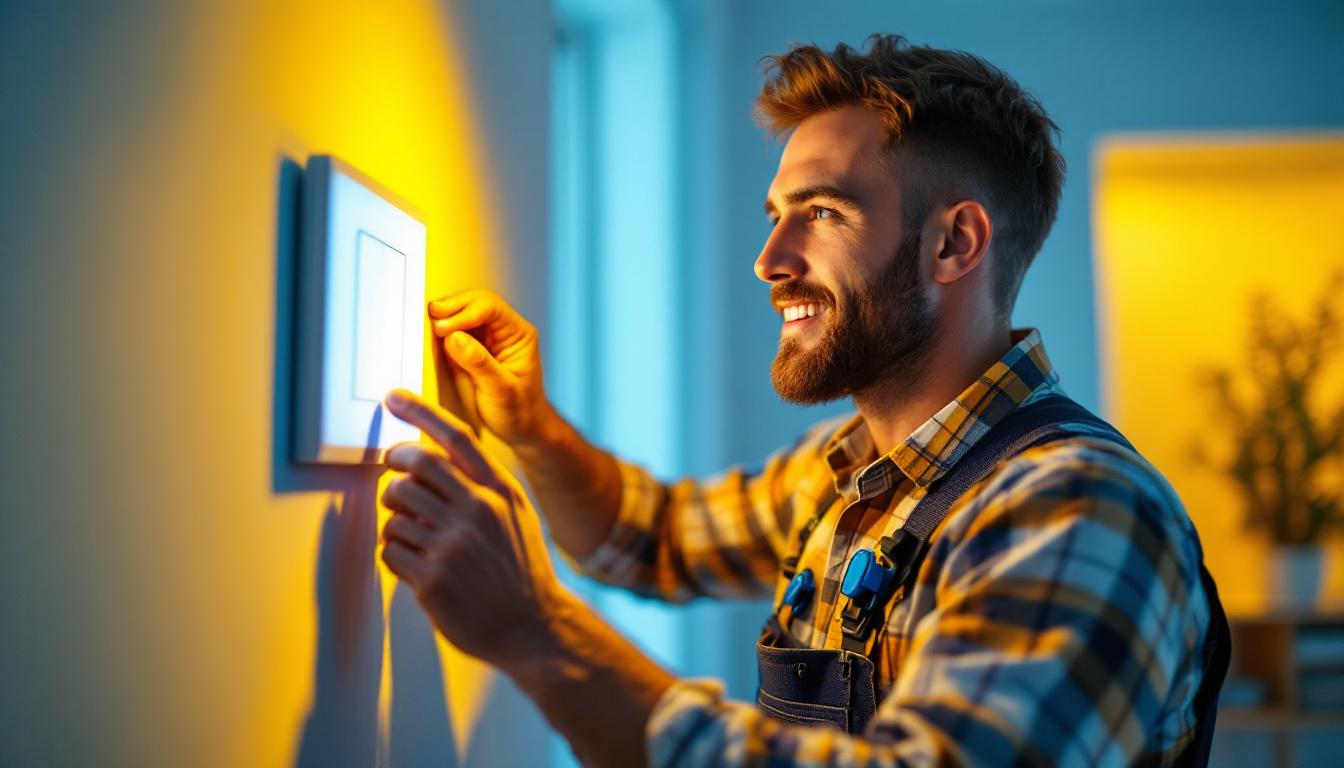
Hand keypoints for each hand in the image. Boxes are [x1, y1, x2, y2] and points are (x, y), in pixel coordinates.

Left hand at [379, 388, 569, 665]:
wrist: (534, 626)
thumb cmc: (520, 570)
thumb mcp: (517, 514)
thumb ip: (484, 485)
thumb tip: (434, 459)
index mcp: (500, 491)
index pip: (455, 438)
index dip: (420, 411)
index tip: (394, 397)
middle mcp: (478, 511)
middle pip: (414, 464)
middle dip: (394, 466)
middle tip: (394, 476)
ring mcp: (453, 545)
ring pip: (395, 508)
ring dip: (394, 519)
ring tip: (413, 535)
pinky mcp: (432, 578)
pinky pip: (389, 549)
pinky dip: (394, 554)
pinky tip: (414, 565)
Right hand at [428, 290, 553, 446]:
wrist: (521, 428)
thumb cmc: (519, 411)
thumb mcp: (502, 390)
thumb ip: (479, 364)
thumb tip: (454, 337)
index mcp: (518, 334)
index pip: (491, 308)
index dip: (466, 312)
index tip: (446, 329)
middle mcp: (502, 330)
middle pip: (475, 303)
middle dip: (452, 308)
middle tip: (432, 319)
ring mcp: (485, 338)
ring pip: (462, 313)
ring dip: (444, 316)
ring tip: (428, 325)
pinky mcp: (470, 348)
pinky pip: (453, 331)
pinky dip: (441, 331)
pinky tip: (430, 336)